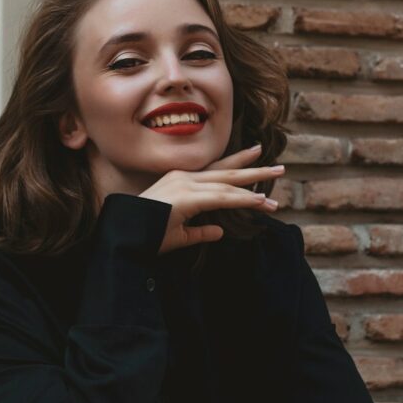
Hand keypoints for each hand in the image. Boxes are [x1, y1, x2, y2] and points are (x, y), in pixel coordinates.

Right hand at [139, 144, 284, 253]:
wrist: (124, 236)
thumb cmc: (146, 235)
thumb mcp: (179, 234)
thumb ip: (200, 232)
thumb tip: (219, 233)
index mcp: (180, 181)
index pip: (215, 172)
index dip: (238, 170)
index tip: (258, 166)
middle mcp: (184, 177)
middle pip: (225, 171)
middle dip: (252, 167)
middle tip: (278, 165)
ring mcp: (185, 185)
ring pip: (227, 183)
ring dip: (254, 184)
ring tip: (276, 182)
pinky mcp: (187, 198)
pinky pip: (221, 198)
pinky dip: (241, 199)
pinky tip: (259, 200)